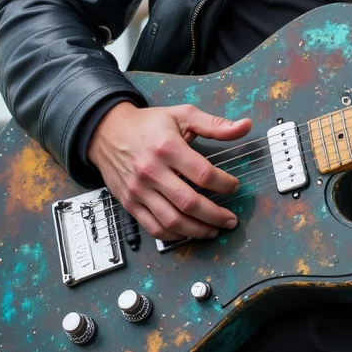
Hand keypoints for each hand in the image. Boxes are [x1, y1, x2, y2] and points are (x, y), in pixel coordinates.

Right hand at [87, 102, 251, 242]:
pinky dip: (174, 235)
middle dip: (216, 215)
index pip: (203, 174)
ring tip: (214, 230)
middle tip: (231, 220)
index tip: (233, 186)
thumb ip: (215, 125)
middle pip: (189, 203)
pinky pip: (154, 228)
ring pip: (172, 221)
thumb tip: (245, 126)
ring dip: (198, 230)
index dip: (224, 184)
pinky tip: (188, 232)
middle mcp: (151, 171)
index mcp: (167, 147)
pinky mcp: (130, 203)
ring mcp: (139, 190)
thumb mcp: (182, 116)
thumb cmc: (148, 125)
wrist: (107, 132)